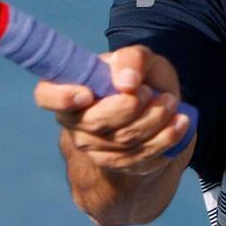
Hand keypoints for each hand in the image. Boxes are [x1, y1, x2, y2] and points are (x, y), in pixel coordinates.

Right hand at [33, 44, 190, 175]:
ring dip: (153, 121)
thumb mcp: (141, 59)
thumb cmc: (140, 79)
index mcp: (69, 88)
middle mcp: (75, 122)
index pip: (46, 95)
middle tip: (150, 92)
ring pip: (123, 142)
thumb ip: (132, 59)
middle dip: (129, 107)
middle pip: (96, 122)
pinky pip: (141, 157)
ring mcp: (94, 148)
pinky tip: (180, 124)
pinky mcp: (118, 165)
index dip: (60, 98)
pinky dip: (165, 139)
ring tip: (172, 102)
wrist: (157, 111)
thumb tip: (127, 82)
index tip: (86, 94)